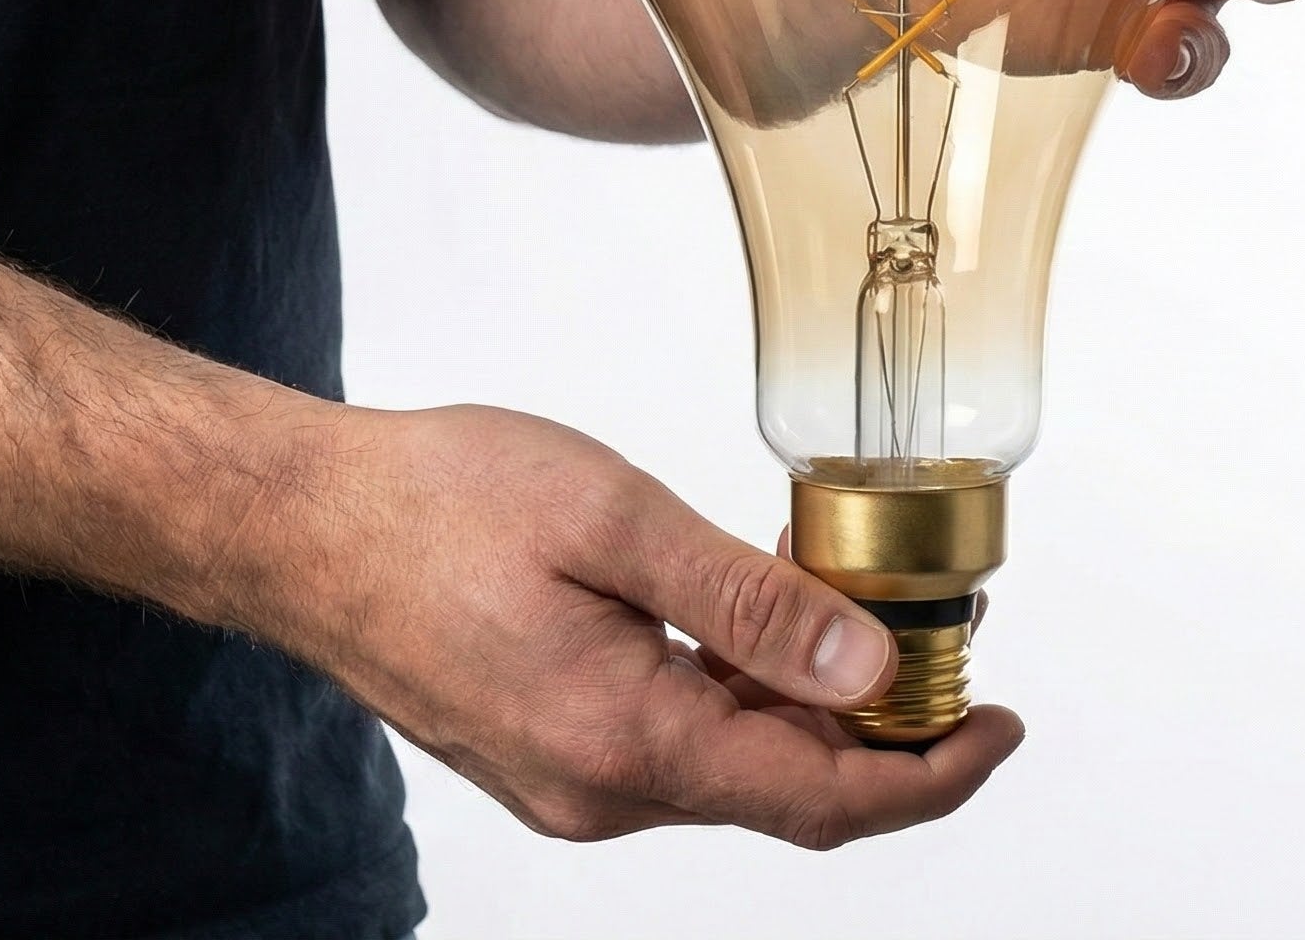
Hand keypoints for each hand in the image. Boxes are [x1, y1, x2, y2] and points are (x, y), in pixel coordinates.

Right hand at [293, 405, 1022, 845]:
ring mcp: (567, 780)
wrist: (303, 527)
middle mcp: (598, 792)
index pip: (818, 800)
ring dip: (809, 706)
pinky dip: (741, 691)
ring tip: (861, 608)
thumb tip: (864, 670)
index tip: (1001, 729)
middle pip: (785, 791)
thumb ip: (747, 602)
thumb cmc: (438, 504)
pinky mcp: (548, 746)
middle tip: (948, 643)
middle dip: (884, 732)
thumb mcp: (615, 521)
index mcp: (623, 743)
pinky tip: (760, 618)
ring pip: (731, 764)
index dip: (929, 777)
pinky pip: (677, 740)